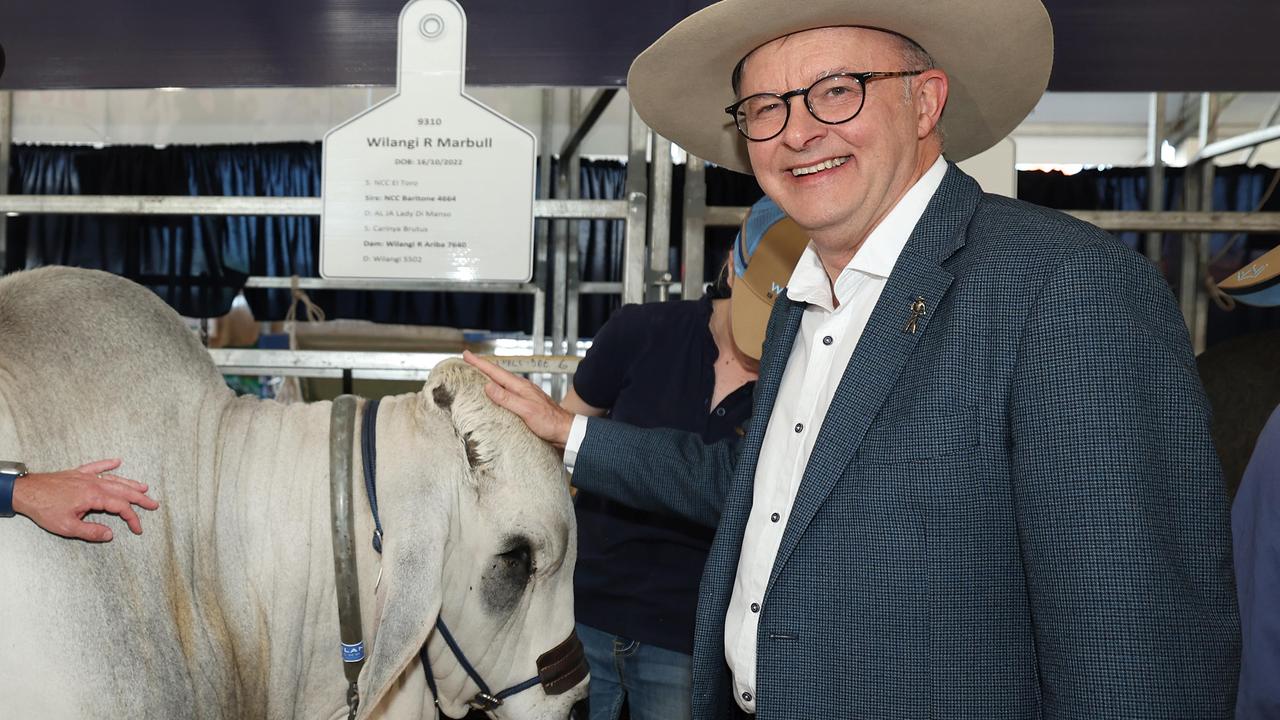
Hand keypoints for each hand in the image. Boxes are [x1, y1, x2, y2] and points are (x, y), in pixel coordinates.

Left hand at [12, 459, 159, 541]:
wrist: (26, 491)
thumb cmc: (45, 509)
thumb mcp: (67, 527)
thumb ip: (91, 531)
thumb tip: (110, 534)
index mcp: (94, 497)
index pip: (121, 508)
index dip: (132, 518)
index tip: (138, 528)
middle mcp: (94, 484)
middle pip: (123, 491)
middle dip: (140, 498)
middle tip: (154, 504)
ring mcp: (86, 477)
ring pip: (114, 479)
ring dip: (130, 483)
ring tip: (144, 487)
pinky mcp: (77, 473)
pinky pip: (96, 466)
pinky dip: (107, 464)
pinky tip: (117, 461)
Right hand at [463, 351, 574, 450]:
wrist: (564, 430)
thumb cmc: (549, 421)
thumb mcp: (526, 410)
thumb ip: (507, 398)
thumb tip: (488, 386)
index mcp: (520, 386)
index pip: (496, 372)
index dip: (480, 363)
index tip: (467, 355)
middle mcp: (521, 388)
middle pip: (497, 374)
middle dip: (482, 367)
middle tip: (468, 360)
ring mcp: (523, 395)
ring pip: (501, 382)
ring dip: (488, 377)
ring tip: (476, 374)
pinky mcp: (524, 404)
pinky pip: (506, 393)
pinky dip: (496, 389)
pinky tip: (493, 393)